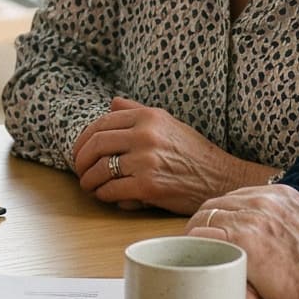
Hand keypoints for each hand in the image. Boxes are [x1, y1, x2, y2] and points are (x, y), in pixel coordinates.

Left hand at [72, 98, 255, 212]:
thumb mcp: (168, 123)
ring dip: (89, 180)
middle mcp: (146, 135)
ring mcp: (146, 161)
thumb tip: (111, 102)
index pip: (102, 123)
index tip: (79, 151)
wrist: (220, 178)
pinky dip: (104, 195)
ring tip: (89, 185)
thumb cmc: (192, 152)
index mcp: (148, 116)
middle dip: (81, 159)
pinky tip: (106, 196)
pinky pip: (112, 190)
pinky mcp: (148, 186)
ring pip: (101, 169)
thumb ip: (138, 111)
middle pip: (96, 144)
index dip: (84, 139)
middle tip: (79, 170)